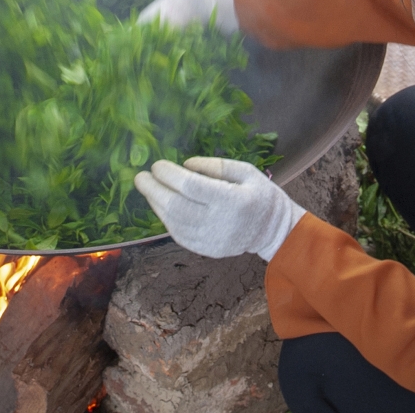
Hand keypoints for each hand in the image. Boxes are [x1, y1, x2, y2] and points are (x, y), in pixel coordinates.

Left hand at [134, 157, 305, 260]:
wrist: (273, 232)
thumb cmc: (260, 196)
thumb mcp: (246, 171)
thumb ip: (216, 166)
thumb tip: (186, 165)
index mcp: (232, 200)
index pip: (190, 186)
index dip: (169, 174)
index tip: (157, 165)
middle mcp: (218, 223)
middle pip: (175, 206)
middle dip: (153, 189)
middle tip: (141, 177)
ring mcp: (210, 240)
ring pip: (172, 222)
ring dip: (156, 204)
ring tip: (149, 188)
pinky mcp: (205, 250)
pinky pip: (177, 234)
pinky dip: (165, 218)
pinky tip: (161, 205)